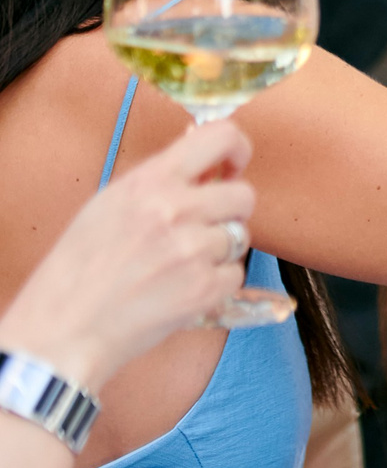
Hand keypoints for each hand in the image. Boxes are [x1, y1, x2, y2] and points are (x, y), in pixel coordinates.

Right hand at [0, 120, 254, 386]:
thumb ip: (160, 180)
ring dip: (218, 252)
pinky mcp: (204, 287)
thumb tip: (205, 161)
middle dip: (228, 213)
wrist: (62, 330)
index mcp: (149, 182)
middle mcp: (174, 209)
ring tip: (177, 267)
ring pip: (239, 237)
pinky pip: (235, 274)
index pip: (221, 137)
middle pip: (244, 195)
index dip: (237, 150)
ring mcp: (192, 249)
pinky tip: (181, 291)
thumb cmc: (77, 271)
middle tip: (200, 230)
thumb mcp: (109, 205)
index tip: (232, 167)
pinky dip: (216, 285)